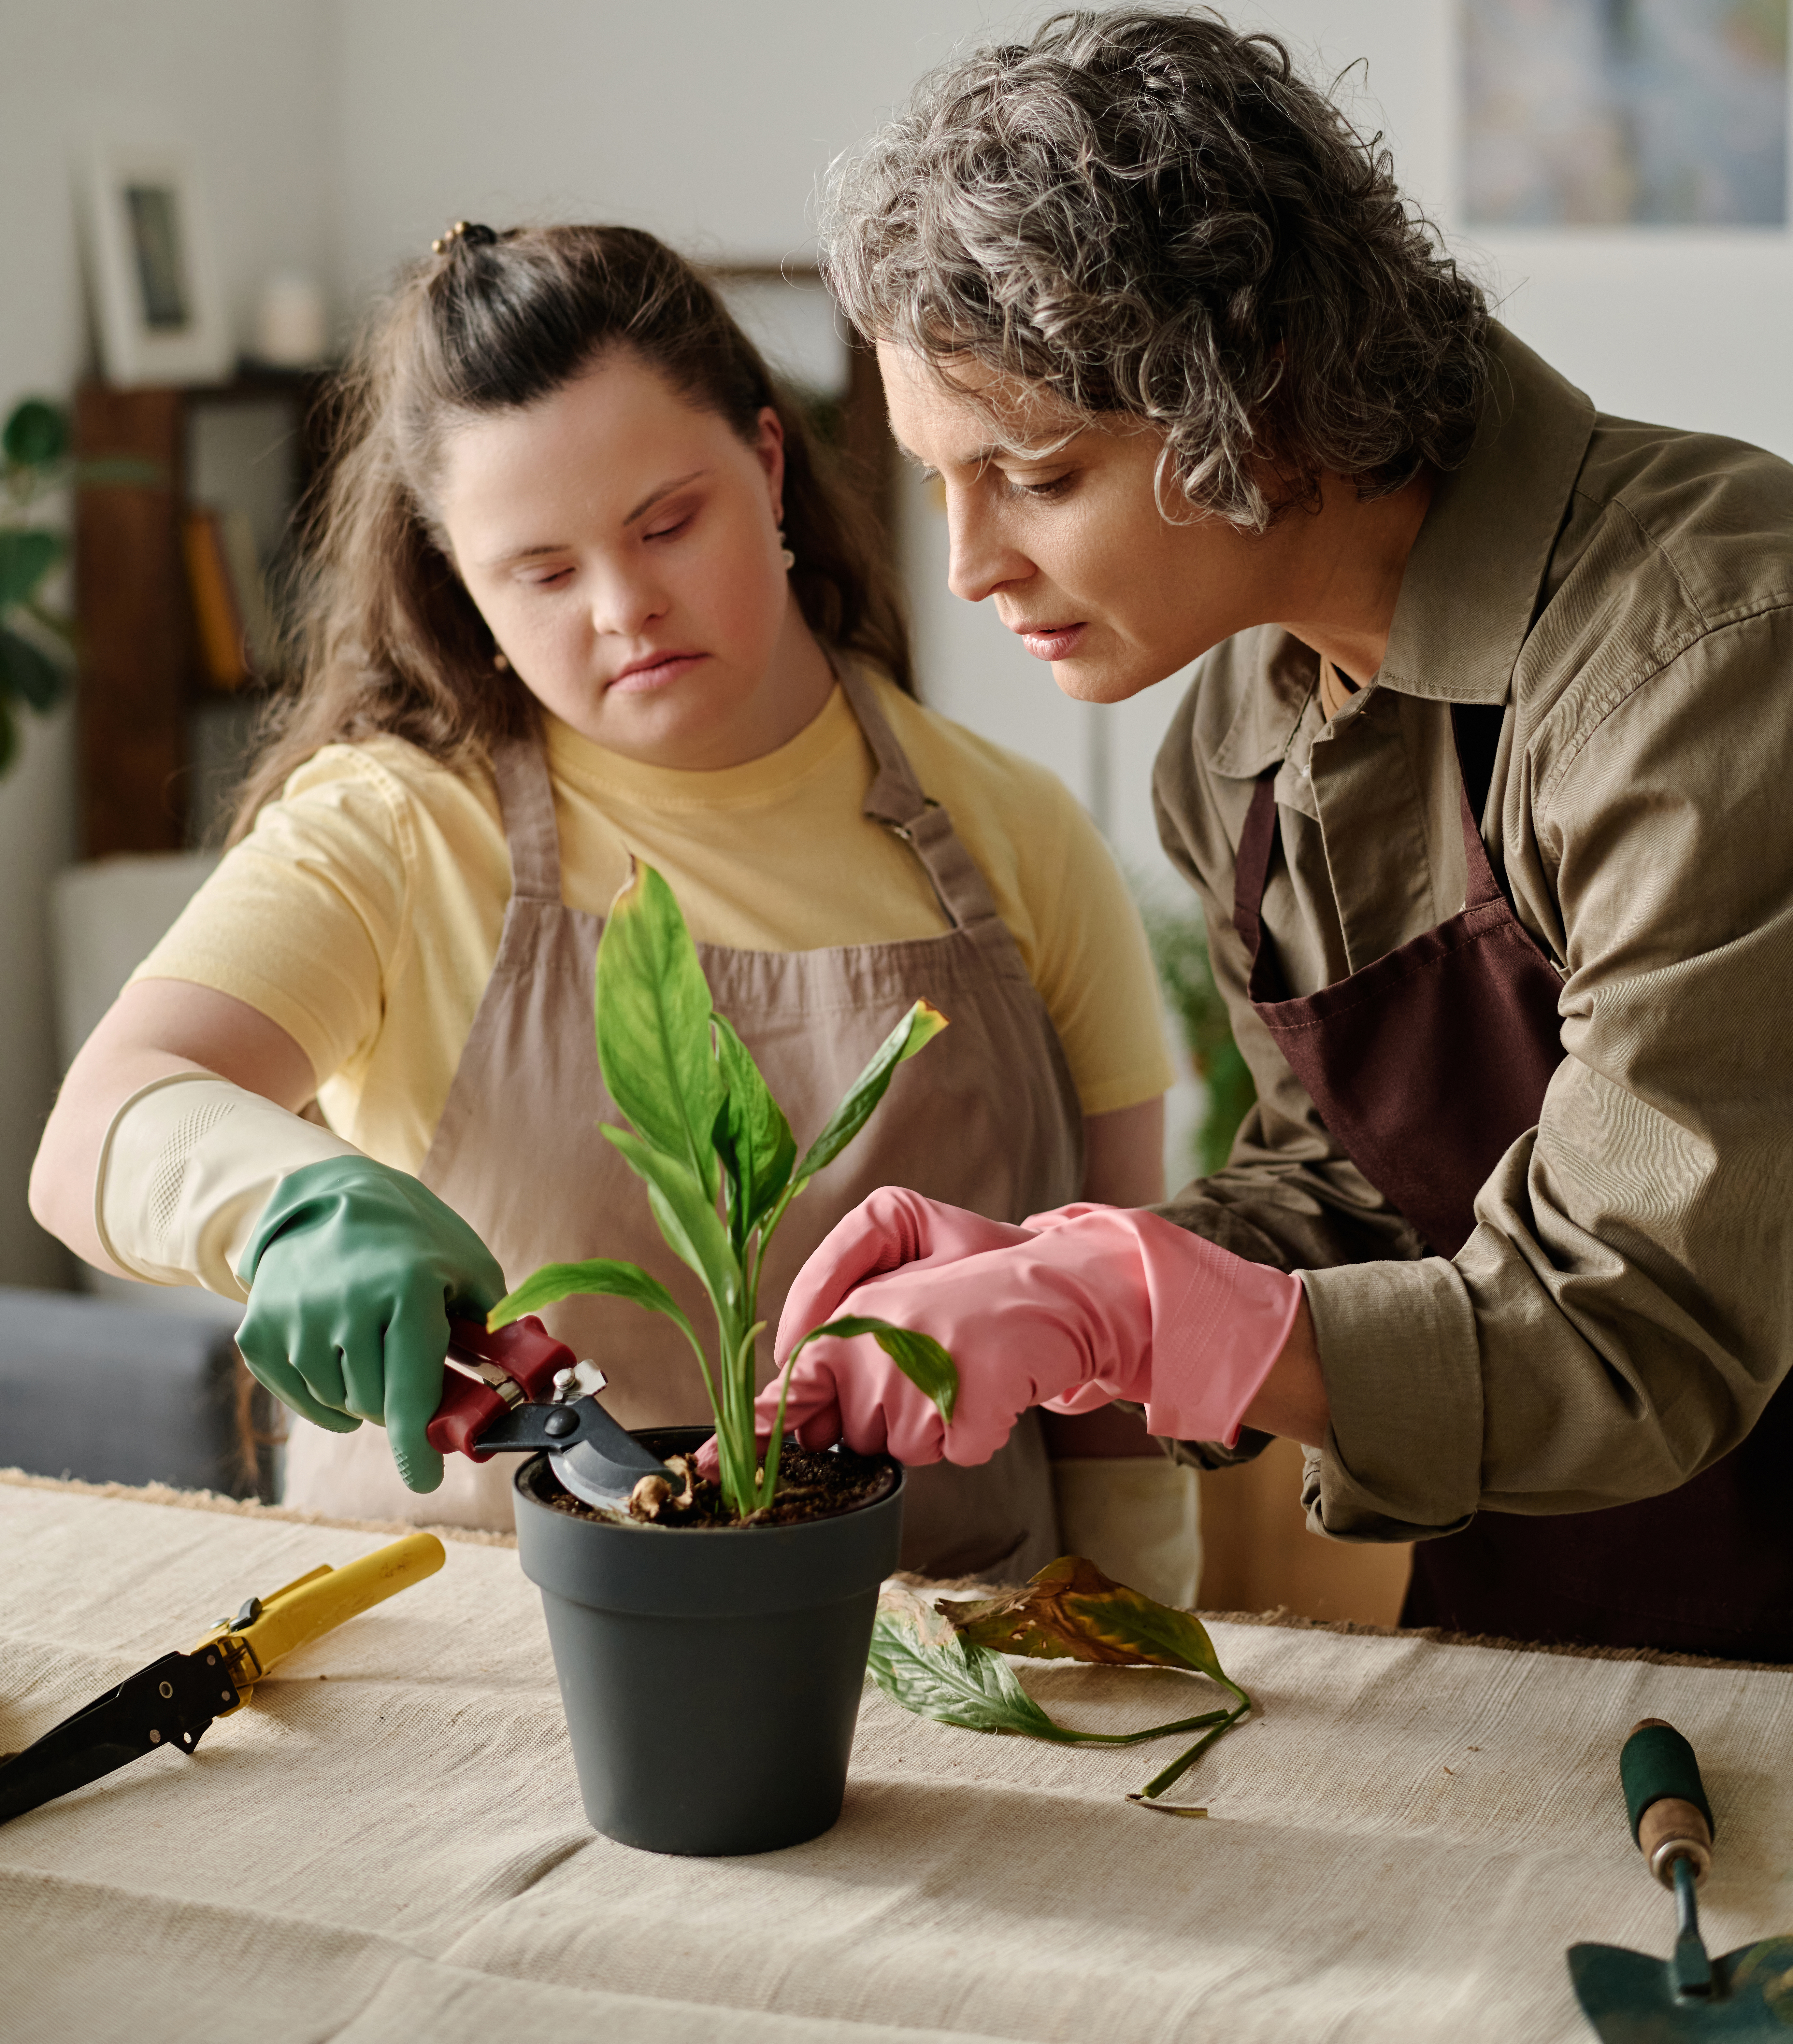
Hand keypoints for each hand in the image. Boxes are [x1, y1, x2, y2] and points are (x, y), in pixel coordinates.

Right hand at [235, 1157, 505, 1491]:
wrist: (331, 1198)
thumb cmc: (414, 1239)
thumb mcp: (468, 1268)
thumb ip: (491, 1326)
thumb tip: (517, 1382)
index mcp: (403, 1289)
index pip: (411, 1390)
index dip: (417, 1446)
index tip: (425, 1480)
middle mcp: (343, 1306)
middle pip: (377, 1404)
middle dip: (400, 1399)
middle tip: (409, 1366)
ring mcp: (295, 1321)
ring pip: (340, 1404)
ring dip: (364, 1394)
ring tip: (373, 1345)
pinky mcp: (260, 1334)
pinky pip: (303, 1400)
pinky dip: (326, 1396)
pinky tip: (340, 1360)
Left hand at [761, 1187, 1303, 1464]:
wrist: (1055, 1285)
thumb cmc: (968, 1289)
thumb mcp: (888, 1296)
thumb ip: (831, 1343)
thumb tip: (795, 1413)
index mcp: (845, 1328)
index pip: (786, 1396)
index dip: (753, 1439)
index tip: (705, 1470)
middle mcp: (873, 1354)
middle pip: (857, 1440)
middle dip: (892, 1419)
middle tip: (930, 1368)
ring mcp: (922, 1381)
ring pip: (909, 1452)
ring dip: (937, 1427)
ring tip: (963, 1371)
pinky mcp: (971, 1407)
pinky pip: (960, 1454)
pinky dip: (978, 1433)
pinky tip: (992, 1389)